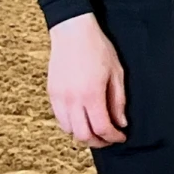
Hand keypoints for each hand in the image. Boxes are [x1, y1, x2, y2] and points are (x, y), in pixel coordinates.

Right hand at [47, 13, 127, 147]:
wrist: (72, 31)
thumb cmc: (97, 48)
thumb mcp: (116, 72)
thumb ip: (118, 100)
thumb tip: (121, 122)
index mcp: (91, 94)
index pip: (102, 127)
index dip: (113, 137)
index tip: (121, 136)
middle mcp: (72, 99)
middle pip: (83, 135)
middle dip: (99, 142)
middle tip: (109, 138)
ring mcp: (59, 97)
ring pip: (69, 130)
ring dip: (84, 134)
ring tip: (96, 130)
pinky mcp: (51, 93)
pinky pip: (60, 119)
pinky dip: (71, 125)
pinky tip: (82, 119)